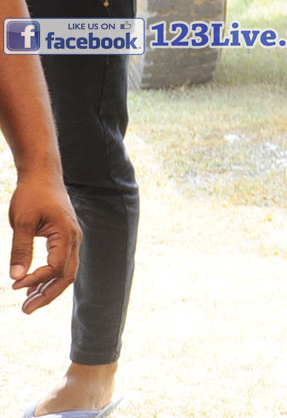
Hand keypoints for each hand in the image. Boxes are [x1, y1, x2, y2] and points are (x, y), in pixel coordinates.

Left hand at [9, 169, 79, 314]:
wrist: (42, 174)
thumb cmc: (32, 195)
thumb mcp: (21, 222)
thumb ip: (20, 250)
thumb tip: (16, 277)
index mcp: (66, 235)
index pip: (55, 268)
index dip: (36, 280)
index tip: (14, 286)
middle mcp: (74, 239)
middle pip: (67, 276)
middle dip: (47, 295)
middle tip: (25, 310)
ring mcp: (72, 238)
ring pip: (66, 271)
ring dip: (48, 288)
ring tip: (28, 303)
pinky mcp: (65, 237)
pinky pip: (62, 263)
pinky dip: (49, 276)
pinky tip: (33, 284)